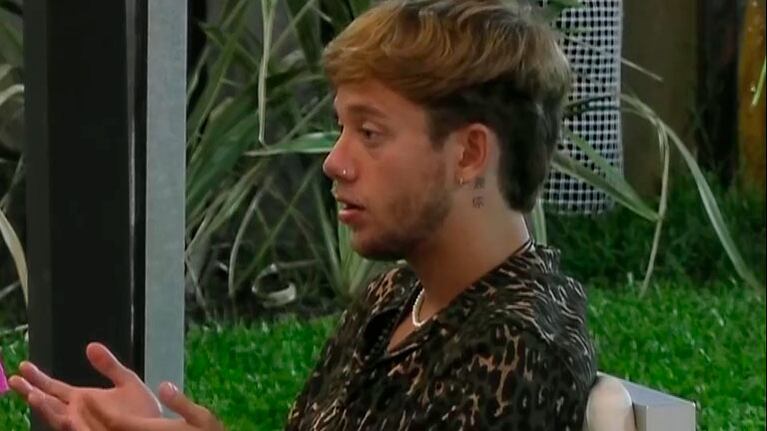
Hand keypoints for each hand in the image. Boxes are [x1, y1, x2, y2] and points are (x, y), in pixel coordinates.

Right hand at [9, 342, 161, 429]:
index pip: (54, 388)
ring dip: (46, 408)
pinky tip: (63, 416)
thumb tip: (90, 346)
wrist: (156, 428)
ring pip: (59, 418)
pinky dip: (68, 423)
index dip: (38, 378)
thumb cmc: (142, 410)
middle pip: (49, 403)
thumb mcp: (126, 381)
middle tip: (15, 380)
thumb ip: (108, 365)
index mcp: (83, 399)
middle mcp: (78, 414)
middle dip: (31, 392)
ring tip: (33, 395)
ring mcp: (84, 426)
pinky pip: (77, 430)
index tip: (23, 366)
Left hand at [82, 381, 224, 430]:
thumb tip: (164, 385)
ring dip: (87, 428)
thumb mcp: (202, 419)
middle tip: (71, 404)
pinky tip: (96, 429)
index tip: (84, 395)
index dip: (97, 408)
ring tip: (73, 418)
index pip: (114, 421)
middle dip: (84, 419)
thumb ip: (181, 403)